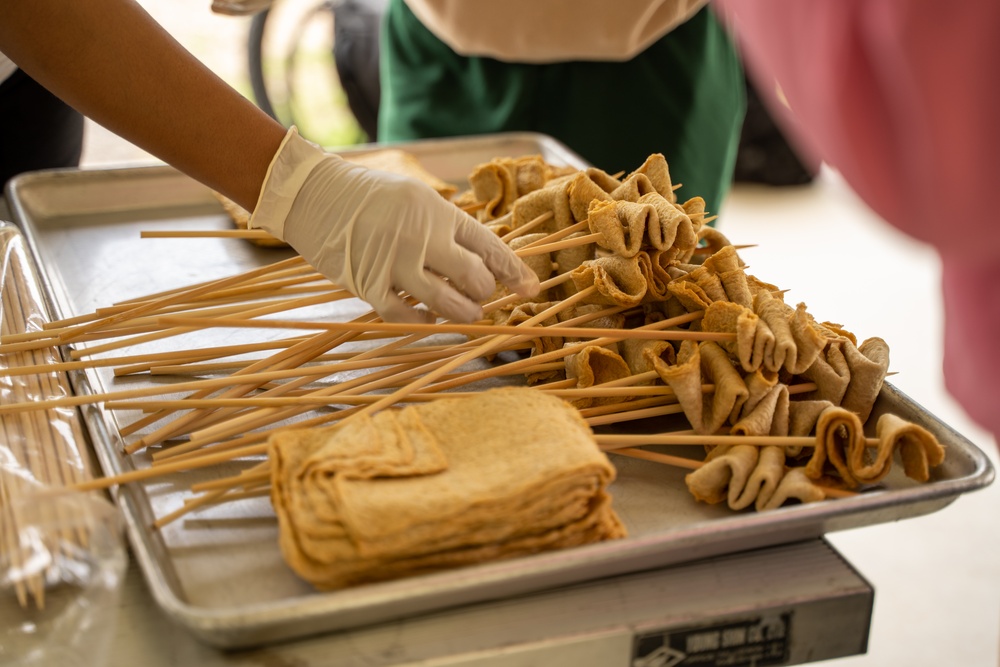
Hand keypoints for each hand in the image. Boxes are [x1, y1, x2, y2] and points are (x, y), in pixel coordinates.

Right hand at [249, 129, 539, 322]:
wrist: (314, 193)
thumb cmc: (369, 196)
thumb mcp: (417, 197)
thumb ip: (446, 228)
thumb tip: (481, 263)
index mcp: (438, 212)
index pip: (489, 247)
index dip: (514, 272)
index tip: (531, 289)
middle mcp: (422, 236)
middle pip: (475, 279)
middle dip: (483, 294)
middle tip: (478, 296)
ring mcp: (396, 261)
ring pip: (447, 303)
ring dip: (463, 313)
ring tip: (465, 312)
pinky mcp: (369, 283)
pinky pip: (407, 315)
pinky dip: (423, 320)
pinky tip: (427, 317)